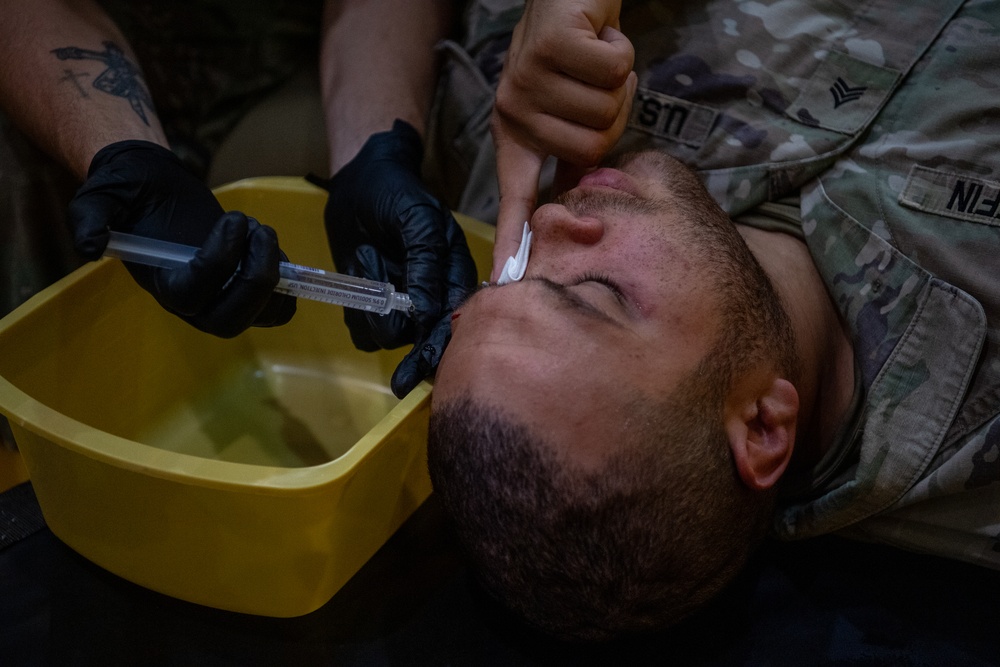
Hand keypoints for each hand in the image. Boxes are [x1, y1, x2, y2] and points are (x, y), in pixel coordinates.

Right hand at [67, 140, 294, 337]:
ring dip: (274, 274)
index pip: (192, 295)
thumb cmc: (130, 191)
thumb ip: (89, 217)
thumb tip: (88, 245)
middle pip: (231, 320)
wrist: (158, 187)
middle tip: (260, 231)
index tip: (233, 219)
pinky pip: (279, 307)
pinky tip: (270, 246)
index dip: (218, 262)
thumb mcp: (101, 194)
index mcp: (162, 284)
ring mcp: (224, 300)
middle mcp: (194, 303)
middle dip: (256, 279)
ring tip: (262, 232)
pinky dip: (288, 282)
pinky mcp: (247, 292)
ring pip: (262, 315)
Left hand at [320, 120, 476, 396]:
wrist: (359, 182)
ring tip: (368, 266)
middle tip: (403, 381)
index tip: (428, 363)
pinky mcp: (372, 305)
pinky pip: (364, 330)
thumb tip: (427, 312)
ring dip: (378, 317)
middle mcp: (433, 295)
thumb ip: (425, 263)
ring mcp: (402, 303)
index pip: (454, 318)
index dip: (442, 343)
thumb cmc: (396, 194)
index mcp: (455, 274)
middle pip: (428, 340)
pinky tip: (358, 283)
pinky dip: (358, 318)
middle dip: (418, 359)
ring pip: (393, 335)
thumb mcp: (416, 220)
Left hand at [491, 0, 635, 276]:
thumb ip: (570, 157)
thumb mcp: (566, 112)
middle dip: (611, 116)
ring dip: (617, 83)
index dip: (513, 239)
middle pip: (590, 153)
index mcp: (517, 135)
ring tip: (595, 60)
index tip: (503, 281)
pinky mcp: (549, 48)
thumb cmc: (576, 57)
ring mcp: (526, 79)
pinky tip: (599, 38)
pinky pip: (613, 74)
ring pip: (604, 113)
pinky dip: (621, 53)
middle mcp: (514, 111)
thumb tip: (579, 211)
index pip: (517, 197)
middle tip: (595, 84)